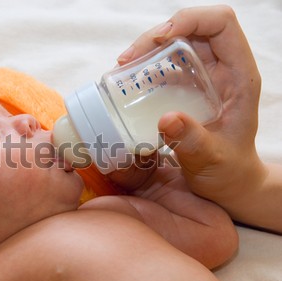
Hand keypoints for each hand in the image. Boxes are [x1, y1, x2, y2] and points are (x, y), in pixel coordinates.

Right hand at [117, 5, 265, 209]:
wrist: (227, 181)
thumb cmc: (228, 171)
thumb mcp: (212, 159)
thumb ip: (191, 141)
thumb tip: (165, 119)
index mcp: (238, 76)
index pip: (220, 24)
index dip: (190, 20)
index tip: (160, 40)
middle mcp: (221, 68)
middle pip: (190, 29)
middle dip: (155, 36)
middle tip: (127, 60)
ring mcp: (203, 76)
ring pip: (174, 43)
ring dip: (145, 49)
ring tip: (121, 67)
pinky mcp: (187, 87)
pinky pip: (164, 65)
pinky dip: (144, 67)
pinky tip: (128, 81)